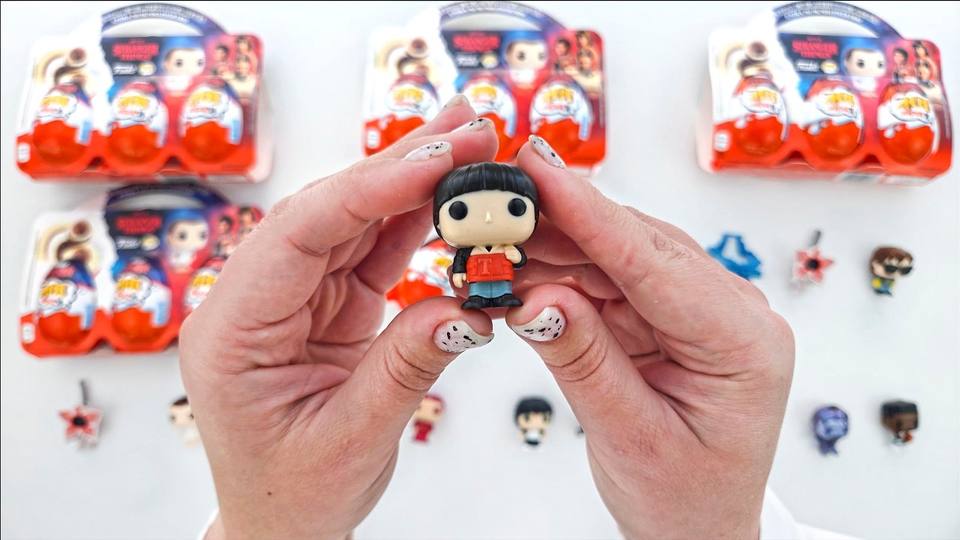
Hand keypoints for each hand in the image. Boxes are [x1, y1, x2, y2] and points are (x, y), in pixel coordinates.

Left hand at [180, 99, 497, 539]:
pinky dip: (414, 222)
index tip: (436, 158)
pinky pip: (371, 252)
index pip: (299, 235)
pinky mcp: (325, 304)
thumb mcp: (352, 439)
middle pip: (327, 211)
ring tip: (467, 143)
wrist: (282, 524)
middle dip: (398, 167)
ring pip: (352, 221)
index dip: (369, 188)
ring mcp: (291, 298)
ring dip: (411, 182)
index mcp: (231, 330)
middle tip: (466, 128)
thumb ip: (407, 366)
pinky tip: (448, 193)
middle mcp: (254, 300)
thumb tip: (466, 307)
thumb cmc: (292, 493)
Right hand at [505, 137, 793, 538]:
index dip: (589, 212)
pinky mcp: (666, 317)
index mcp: (744, 342)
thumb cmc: (685, 500)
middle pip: (635, 246)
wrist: (698, 530)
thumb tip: (537, 296)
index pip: (654, 264)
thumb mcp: (632, 439)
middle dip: (560, 221)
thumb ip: (585, 362)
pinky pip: (607, 282)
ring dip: (553, 247)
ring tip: (491, 237)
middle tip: (494, 196)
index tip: (539, 167)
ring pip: (616, 257)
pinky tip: (518, 268)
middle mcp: (730, 313)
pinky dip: (560, 275)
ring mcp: (697, 311)